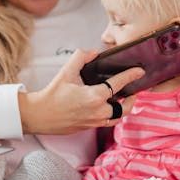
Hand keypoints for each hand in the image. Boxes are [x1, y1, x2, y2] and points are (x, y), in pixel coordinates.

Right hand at [18, 49, 143, 134]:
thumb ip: (81, 57)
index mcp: (94, 96)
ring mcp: (95, 121)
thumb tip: (94, 52)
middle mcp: (98, 111)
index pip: (118, 84)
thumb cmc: (53, 94)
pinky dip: (113, 115)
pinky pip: (108, 122)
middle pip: (124, 106)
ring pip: (118, 116)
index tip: (139, 71)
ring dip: (124, 108)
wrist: (40, 115)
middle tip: (133, 90)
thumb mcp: (66, 72)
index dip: (130, 76)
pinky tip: (109, 108)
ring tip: (124, 100)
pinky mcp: (90, 127)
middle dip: (132, 98)